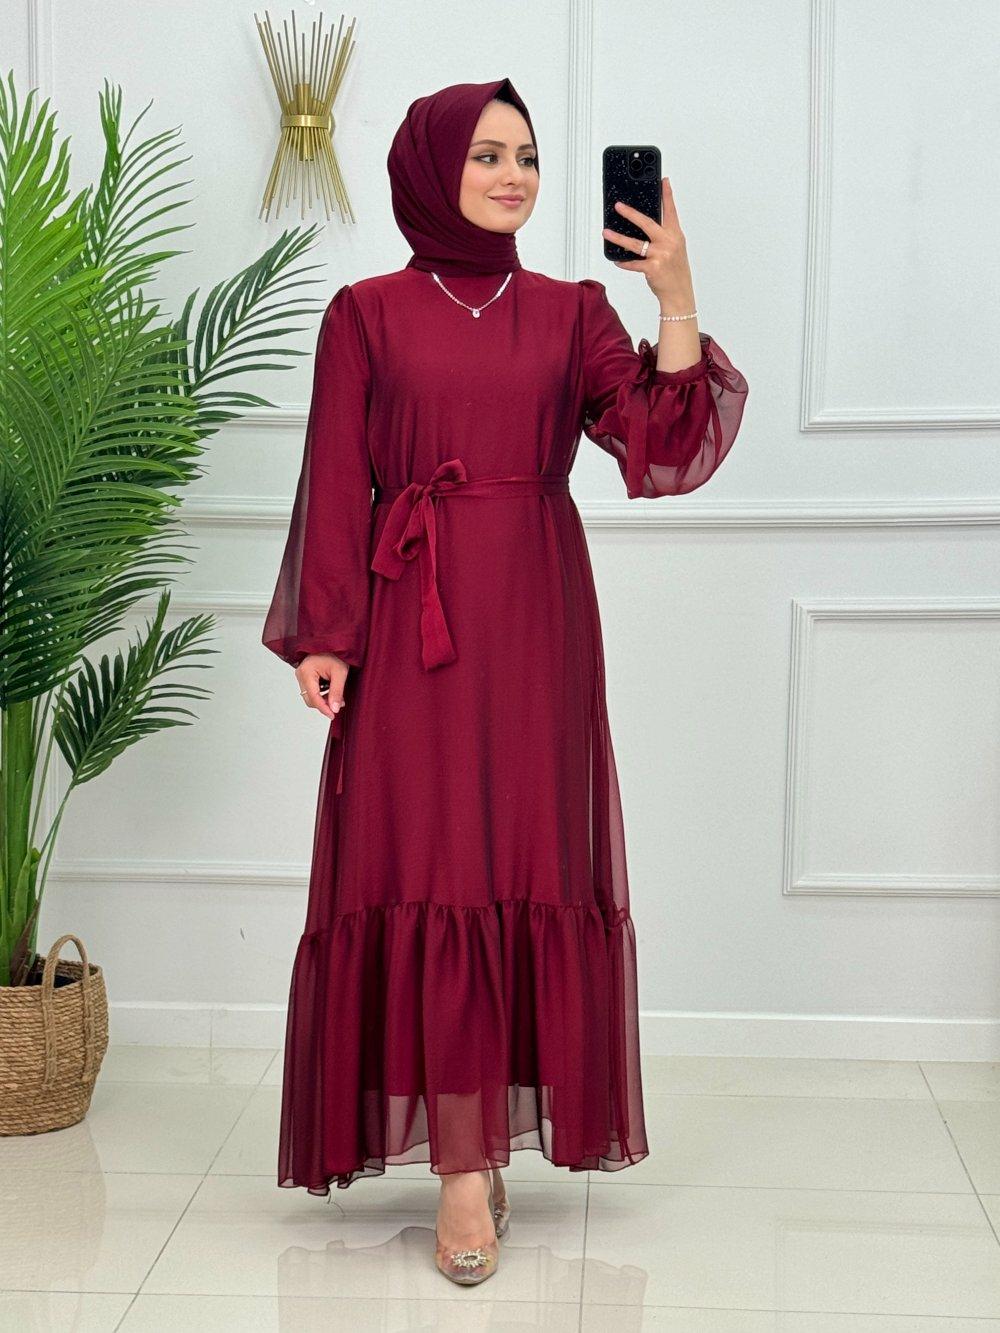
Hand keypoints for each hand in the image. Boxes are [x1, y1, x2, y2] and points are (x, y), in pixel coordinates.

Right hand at [295, 653, 348, 721]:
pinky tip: (332, 692)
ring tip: (338, 697)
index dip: (323, 708)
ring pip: (310, 697)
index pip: (313, 697)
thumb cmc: (335, 653)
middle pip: (310, 699)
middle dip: (324, 704)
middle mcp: (300, 674)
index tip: (333, 715)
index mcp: (306, 672)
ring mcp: (301, 675)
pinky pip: (311, 691)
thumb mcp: (340, 672)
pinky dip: (322, 695)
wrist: (333, 642)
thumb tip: (334, 709)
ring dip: (324, 700)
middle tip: (340, 704)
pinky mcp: (305, 676)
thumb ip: (337, 691)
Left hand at [602, 176, 695, 311]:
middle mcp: (669, 243)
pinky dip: (623, 262)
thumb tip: (643, 227)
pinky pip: (633, 263)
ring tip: (606, 232)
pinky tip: (616, 260)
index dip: (667, 195)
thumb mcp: (675, 249)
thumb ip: (663, 237)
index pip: (670, 211)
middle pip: (647, 223)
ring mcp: (661, 255)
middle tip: (618, 206)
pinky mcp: (653, 269)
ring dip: (618, 238)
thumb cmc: (676, 271)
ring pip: (635, 243)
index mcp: (676, 235)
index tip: (663, 180)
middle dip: (631, 213)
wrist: (679, 293)